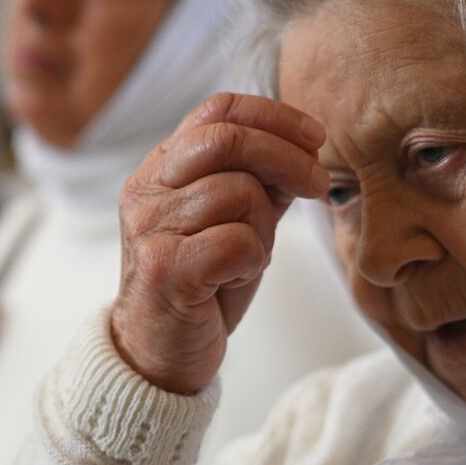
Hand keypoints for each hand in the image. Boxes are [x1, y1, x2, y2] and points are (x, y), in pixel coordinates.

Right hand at [110, 93, 327, 393]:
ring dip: (266, 227)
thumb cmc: (202, 285)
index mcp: (160, 168)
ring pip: (239, 193)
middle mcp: (147, 190)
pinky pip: (238, 242)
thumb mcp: (232, 221)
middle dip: (287, 157)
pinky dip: (254, 260)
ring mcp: (150, 228)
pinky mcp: (163, 269)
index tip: (316, 137)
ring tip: (252, 256)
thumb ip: (259, 181)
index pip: (218, 109)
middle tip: (318, 184)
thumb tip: (306, 145)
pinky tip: (237, 278)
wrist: (158, 354)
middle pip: (226, 139)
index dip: (275, 115)